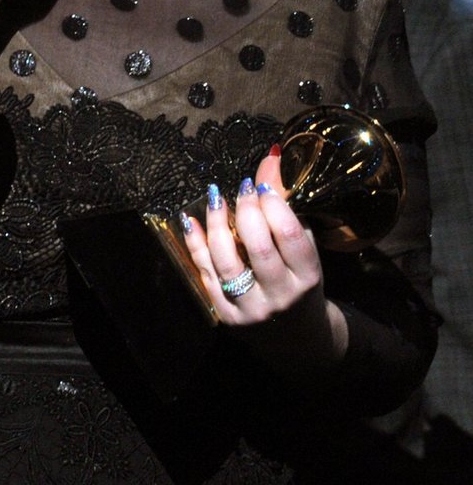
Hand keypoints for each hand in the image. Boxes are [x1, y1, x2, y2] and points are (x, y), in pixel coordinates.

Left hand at [182, 152, 347, 368]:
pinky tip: (191, 219)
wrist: (297, 340)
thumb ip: (286, 207)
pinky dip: (196, 244)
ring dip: (217, 223)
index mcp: (307, 278)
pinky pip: (206, 274)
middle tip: (242, 190)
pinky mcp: (227, 316)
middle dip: (246, 211)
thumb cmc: (301, 284)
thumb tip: (269, 157)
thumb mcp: (304, 250)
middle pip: (258, 248)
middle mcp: (280, 296)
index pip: (289, 236)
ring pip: (227, 262)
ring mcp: (251, 309)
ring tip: (215, 197)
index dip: (273, 205)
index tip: (262, 187)